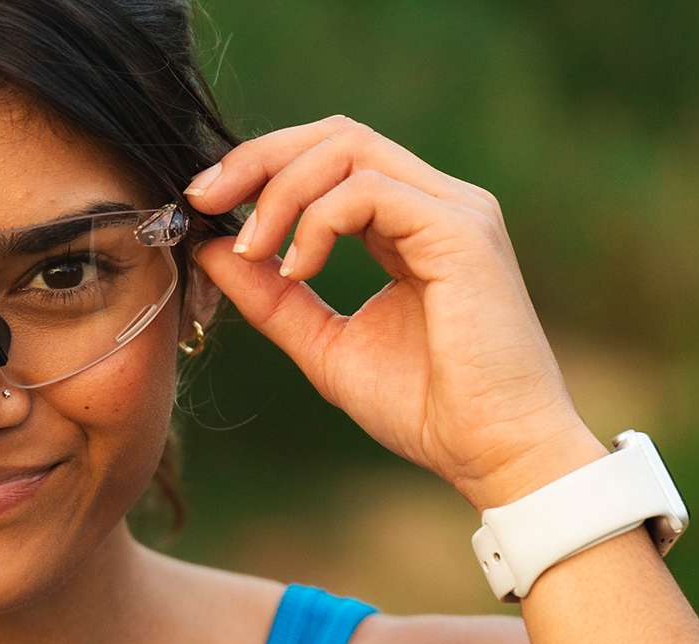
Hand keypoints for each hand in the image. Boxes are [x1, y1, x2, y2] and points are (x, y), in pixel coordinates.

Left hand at [186, 116, 605, 509]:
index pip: (331, 155)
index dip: (261, 164)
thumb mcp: (324, 344)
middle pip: (337, 135)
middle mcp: (438, 204)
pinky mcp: (462, 232)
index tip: (204, 200)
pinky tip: (298, 271)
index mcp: (411, 223)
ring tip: (254, 250)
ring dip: (281, 192)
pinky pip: (370, 191)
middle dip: (259, 158)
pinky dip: (317, 221)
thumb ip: (270, 297)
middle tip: (204, 198)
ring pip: (350, 149)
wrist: (493, 454)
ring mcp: (456, 212)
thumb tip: (211, 249)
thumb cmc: (425, 407)